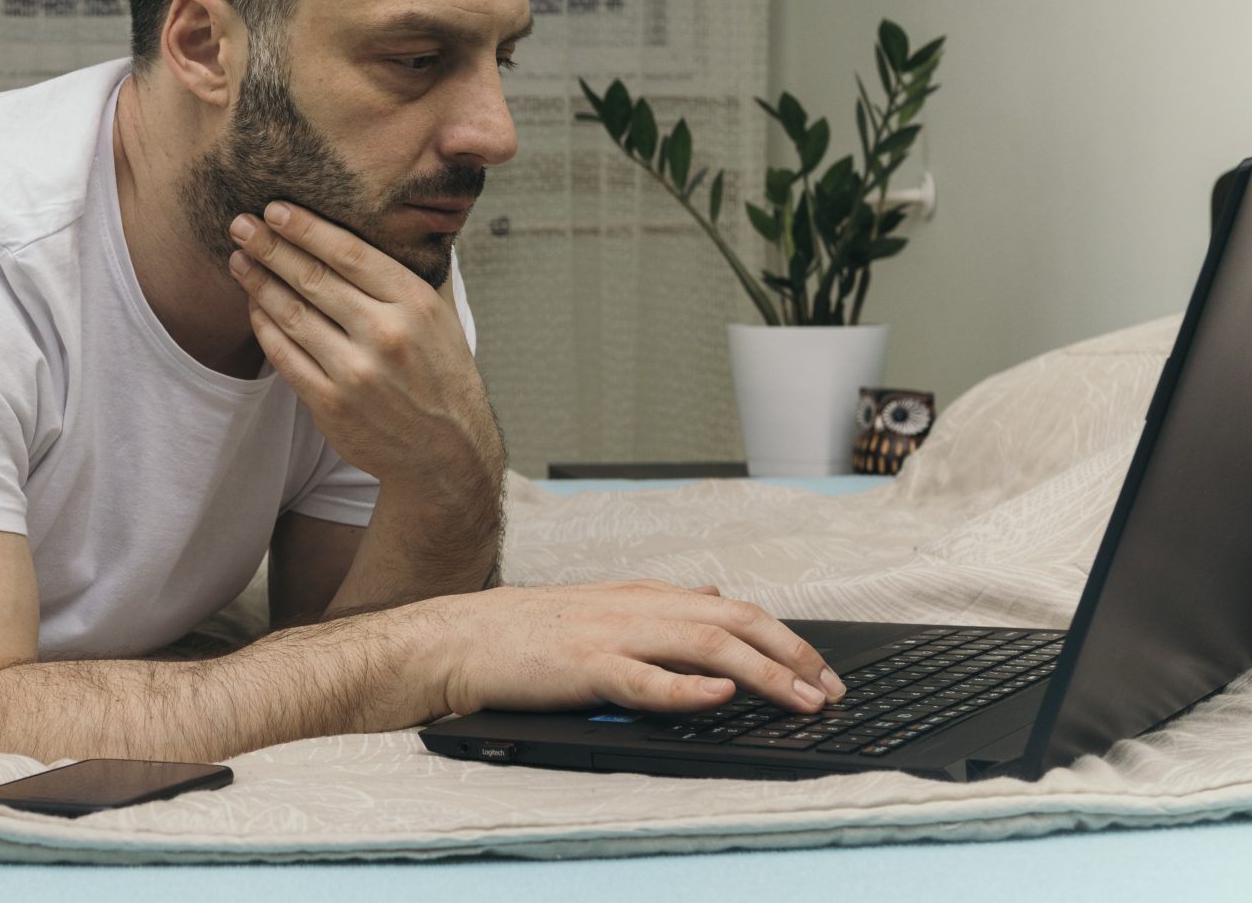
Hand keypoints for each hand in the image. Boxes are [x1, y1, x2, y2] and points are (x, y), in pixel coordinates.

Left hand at [227, 200, 499, 488]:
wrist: (447, 452)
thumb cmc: (442, 373)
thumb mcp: (443, 316)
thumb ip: (414, 272)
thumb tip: (389, 220)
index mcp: (415, 304)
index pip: (349, 254)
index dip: (306, 229)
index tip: (275, 209)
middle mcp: (386, 335)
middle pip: (313, 279)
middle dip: (270, 247)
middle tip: (241, 224)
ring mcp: (356, 373)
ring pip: (292, 315)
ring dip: (258, 282)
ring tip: (239, 259)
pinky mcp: (331, 405)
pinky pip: (284, 356)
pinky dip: (264, 326)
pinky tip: (254, 305)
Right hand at [432, 579, 848, 716]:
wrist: (460, 639)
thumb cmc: (525, 634)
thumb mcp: (602, 608)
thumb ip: (658, 605)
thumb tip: (711, 594)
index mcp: (642, 596)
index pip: (731, 608)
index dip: (784, 637)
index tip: (822, 669)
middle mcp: (636, 607)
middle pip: (732, 620)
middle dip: (792, 652)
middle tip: (832, 688)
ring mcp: (611, 634)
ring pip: (704, 644)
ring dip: (762, 672)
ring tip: (801, 697)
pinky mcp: (585, 667)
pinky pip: (645, 679)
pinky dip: (688, 688)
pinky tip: (720, 696)